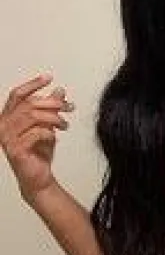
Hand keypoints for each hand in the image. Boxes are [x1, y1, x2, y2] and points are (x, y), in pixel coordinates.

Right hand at [0, 74, 73, 200]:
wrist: (38, 176)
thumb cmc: (39, 152)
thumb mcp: (48, 126)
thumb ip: (51, 108)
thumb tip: (59, 90)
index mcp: (7, 117)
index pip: (17, 95)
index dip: (32, 84)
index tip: (49, 78)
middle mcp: (3, 126)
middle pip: (29, 104)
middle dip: (53, 103)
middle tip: (69, 107)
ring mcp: (7, 138)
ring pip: (33, 116)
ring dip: (54, 118)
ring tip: (65, 124)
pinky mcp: (16, 150)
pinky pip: (36, 133)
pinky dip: (49, 133)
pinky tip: (55, 137)